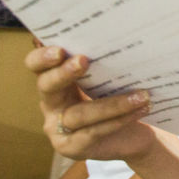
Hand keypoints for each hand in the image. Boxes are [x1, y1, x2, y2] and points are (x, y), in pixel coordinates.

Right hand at [23, 46, 154, 161]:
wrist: (133, 135)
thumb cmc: (117, 97)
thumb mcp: (108, 76)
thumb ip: (102, 59)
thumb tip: (115, 31)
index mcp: (56, 80)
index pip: (37, 65)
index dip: (42, 57)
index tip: (59, 49)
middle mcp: (51, 103)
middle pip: (46, 86)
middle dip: (63, 73)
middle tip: (84, 60)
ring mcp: (57, 128)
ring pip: (80, 114)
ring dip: (113, 104)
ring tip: (142, 95)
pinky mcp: (71, 147)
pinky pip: (95, 131)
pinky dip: (120, 118)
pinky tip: (141, 108)